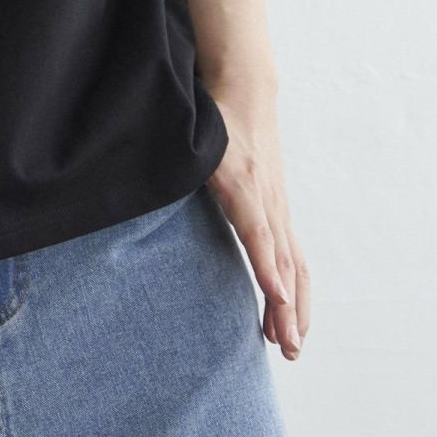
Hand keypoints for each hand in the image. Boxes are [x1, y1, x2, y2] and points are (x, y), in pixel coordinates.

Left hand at [204, 83, 309, 361]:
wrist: (246, 90)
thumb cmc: (215, 115)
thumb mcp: (194, 135)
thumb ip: (177, 156)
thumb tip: (142, 172)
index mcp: (243, 182)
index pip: (257, 229)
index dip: (267, 263)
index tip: (275, 296)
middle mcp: (266, 199)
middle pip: (283, 260)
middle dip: (287, 306)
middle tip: (285, 346)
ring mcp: (276, 206)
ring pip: (294, 265)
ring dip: (294, 307)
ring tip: (290, 346)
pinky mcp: (278, 209)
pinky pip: (293, 256)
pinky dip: (295, 289)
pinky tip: (289, 313)